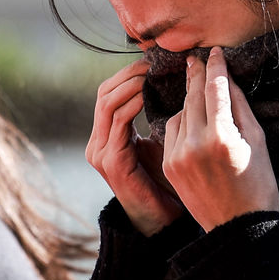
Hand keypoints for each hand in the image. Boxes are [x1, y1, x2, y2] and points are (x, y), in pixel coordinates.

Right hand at [86, 58, 183, 236]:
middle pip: (105, 92)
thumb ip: (162, 114)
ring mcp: (101, 153)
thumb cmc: (169, 181)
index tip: (156, 59)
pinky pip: (117, 122)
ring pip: (107, 103)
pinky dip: (132, 103)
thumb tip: (179, 79)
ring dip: (131, 83)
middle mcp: (99, 143)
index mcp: (108, 136)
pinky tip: (149, 94)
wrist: (166, 220)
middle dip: (129, 73)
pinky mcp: (111, 163)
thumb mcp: (164, 140)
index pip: (110, 92)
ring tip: (153, 72)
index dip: (130, 73)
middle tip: (155, 61)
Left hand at [162, 46, 278, 231]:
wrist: (238, 227)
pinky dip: (181, 122)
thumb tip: (225, 79)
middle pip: (193, 97)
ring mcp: (178, 155)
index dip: (215, 67)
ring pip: (180, 113)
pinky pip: (171, 132)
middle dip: (196, 76)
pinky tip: (191, 119)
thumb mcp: (257, 141)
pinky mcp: (169, 165)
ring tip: (198, 92)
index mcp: (221, 136)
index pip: (215, 89)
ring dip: (189, 101)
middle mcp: (195, 143)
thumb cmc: (257, 184)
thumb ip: (239, 107)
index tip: (214, 52)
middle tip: (196, 58)